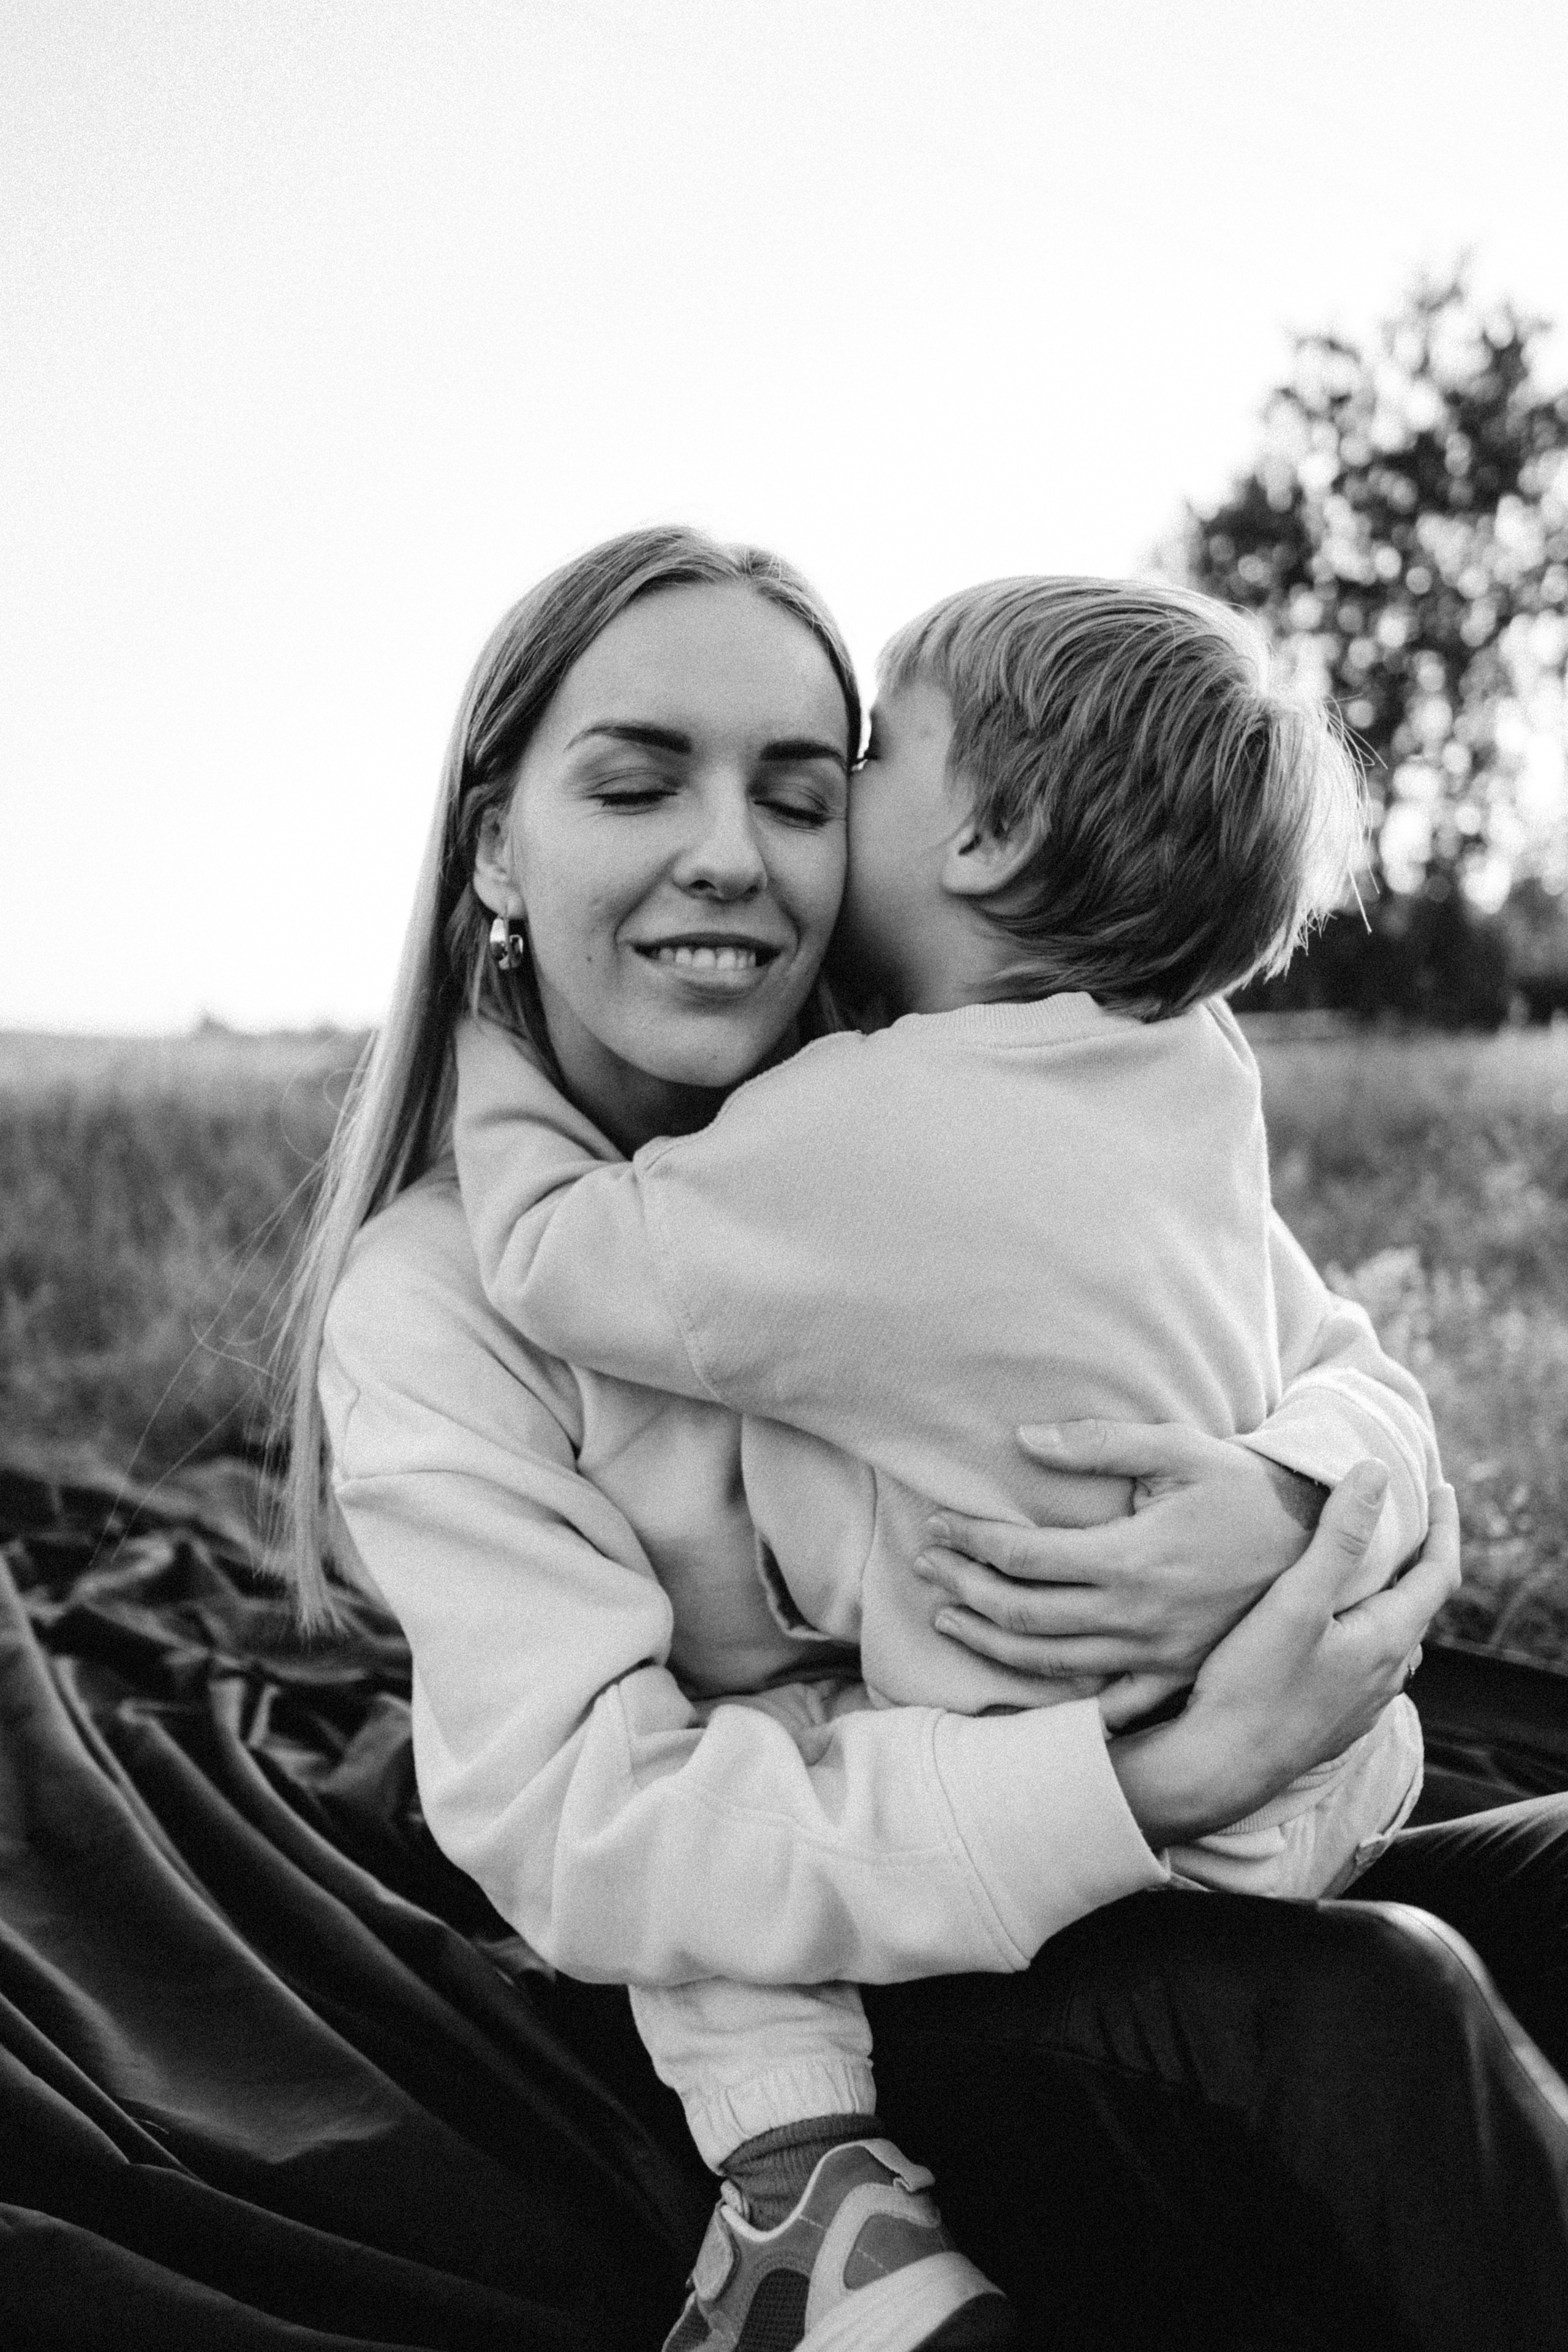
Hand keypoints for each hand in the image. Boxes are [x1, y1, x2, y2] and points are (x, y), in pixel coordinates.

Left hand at [913, 1420, 1325, 1685]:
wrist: (1318, 1545)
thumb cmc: (1243, 1488)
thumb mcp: (1181, 1448)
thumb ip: (1100, 1444)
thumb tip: (1023, 1439)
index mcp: (1131, 1558)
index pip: (1023, 1557)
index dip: (971, 1541)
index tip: (940, 1525)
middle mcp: (1136, 1616)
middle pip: (1023, 1613)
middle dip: (964, 1588)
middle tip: (926, 1566)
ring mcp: (1155, 1655)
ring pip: (1050, 1664)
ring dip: (990, 1642)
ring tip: (949, 1616)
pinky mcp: (1174, 1676)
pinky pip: (1105, 1703)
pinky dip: (1056, 1704)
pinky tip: (1020, 1691)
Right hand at [1109, 1470, 1459, 1847]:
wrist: (1218, 1768)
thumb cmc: (1252, 1685)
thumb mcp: (1294, 1600)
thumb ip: (1337, 1537)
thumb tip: (1373, 1474)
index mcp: (1388, 1640)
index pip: (1439, 1573)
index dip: (1445, 1527)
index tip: (1440, 1488)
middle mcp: (1387, 1675)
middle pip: (1417, 1606)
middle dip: (1415, 1560)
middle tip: (1401, 1520)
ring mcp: (1361, 1704)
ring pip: (1390, 1640)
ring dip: (1386, 1600)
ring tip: (1365, 1570)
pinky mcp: (1333, 1721)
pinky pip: (1363, 1666)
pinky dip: (1360, 1632)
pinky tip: (1329, 1630)